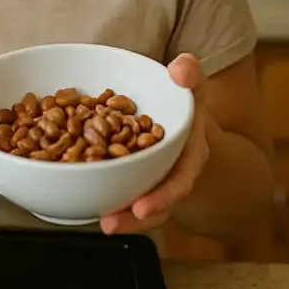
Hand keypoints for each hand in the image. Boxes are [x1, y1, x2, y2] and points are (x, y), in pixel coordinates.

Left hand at [99, 53, 212, 234]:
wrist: (188, 123)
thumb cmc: (183, 103)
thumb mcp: (192, 85)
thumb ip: (190, 74)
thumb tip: (182, 66)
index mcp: (190, 149)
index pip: (182, 174)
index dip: (164, 194)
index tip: (143, 208)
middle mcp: (177, 169)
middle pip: (161, 198)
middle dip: (143, 211)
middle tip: (117, 222)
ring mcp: (159, 179)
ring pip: (147, 205)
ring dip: (127, 218)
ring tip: (106, 222)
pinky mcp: (140, 181)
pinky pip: (129, 198)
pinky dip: (115, 206)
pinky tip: (96, 212)